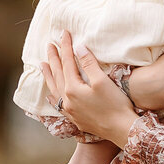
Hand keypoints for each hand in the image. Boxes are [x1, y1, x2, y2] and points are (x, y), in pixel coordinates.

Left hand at [41, 31, 137, 147]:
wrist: (121, 130)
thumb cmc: (115, 105)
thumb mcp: (102, 81)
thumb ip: (88, 64)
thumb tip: (78, 48)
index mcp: (73, 88)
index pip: (67, 62)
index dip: (66, 46)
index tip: (64, 33)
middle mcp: (67, 100)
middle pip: (57, 74)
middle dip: (53, 58)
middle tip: (49, 45)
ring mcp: (70, 110)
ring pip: (54, 89)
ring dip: (48, 76)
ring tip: (42, 65)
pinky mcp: (75, 119)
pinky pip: (57, 104)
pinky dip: (52, 96)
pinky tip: (49, 95)